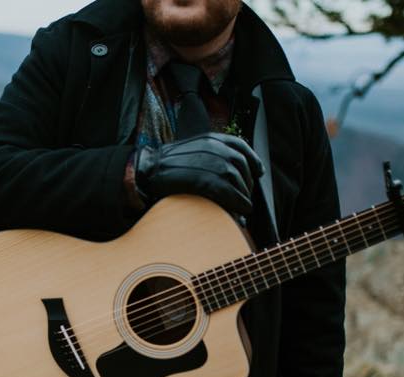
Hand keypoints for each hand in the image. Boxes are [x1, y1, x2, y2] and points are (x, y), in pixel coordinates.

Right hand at [133, 133, 262, 215]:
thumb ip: (212, 155)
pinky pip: (225, 190)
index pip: (239, 144)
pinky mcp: (198, 177)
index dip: (253, 159)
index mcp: (209, 138)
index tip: (258, 172)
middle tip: (246, 197)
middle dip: (248, 182)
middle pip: (240, 163)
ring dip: (243, 195)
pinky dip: (237, 201)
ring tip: (244, 207)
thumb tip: (234, 171)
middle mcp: (210, 146)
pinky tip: (241, 210)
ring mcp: (204, 161)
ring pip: (235, 177)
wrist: (145, 170)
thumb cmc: (168, 166)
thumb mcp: (193, 151)